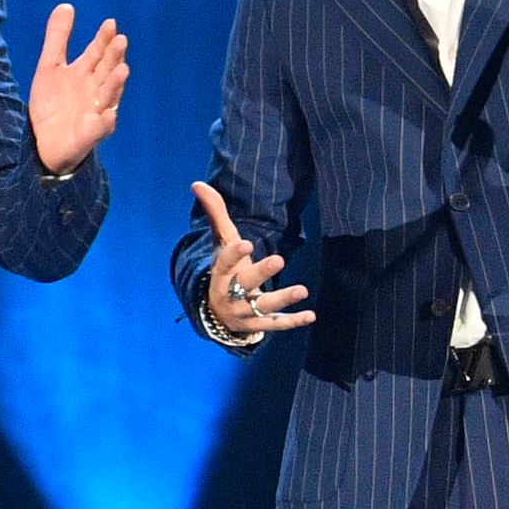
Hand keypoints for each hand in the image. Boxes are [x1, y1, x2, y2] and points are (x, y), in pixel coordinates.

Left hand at [28, 4, 128, 174]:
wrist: (44, 142)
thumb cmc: (53, 104)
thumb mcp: (50, 67)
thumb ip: (58, 38)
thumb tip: (67, 5)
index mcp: (86, 74)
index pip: (98, 53)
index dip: (103, 39)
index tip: (110, 24)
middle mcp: (95, 91)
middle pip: (107, 71)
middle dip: (114, 57)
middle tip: (121, 41)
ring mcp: (94, 113)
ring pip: (108, 97)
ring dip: (116, 85)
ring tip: (122, 71)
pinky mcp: (89, 136)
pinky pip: (98, 130)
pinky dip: (104, 124)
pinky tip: (107, 117)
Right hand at [190, 180, 311, 338]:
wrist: (217, 315)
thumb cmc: (225, 271)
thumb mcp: (221, 244)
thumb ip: (215, 214)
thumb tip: (197, 183)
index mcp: (220, 273)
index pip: (224, 262)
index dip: (234, 253)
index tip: (245, 243)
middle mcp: (230, 294)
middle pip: (244, 283)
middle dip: (261, 272)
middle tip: (279, 259)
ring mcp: (244, 312)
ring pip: (262, 306)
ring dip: (282, 298)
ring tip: (302, 290)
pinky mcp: (258, 325)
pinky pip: (276, 324)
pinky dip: (293, 321)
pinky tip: (311, 315)